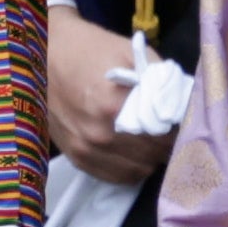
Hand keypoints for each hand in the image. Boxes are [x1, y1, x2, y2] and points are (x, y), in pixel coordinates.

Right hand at [45, 4, 174, 182]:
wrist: (44, 54)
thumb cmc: (90, 49)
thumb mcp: (131, 52)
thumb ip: (161, 80)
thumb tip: (183, 106)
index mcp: (114, 107)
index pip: (164, 135)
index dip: (178, 129)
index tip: (179, 121)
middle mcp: (99, 135)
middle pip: (152, 155)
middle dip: (165, 144)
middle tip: (168, 130)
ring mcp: (86, 150)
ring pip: (137, 171)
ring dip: (149, 158)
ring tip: (150, 140)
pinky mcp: (76, 158)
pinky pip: (115, 177)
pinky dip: (130, 168)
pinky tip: (133, 151)